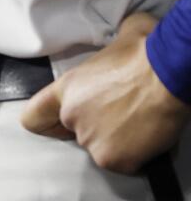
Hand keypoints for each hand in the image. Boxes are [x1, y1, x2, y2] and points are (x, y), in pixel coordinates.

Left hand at [20, 12, 190, 173]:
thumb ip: (111, 47)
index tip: (62, 125)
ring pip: (100, 148)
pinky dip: (134, 156)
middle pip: (76, 132)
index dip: (49, 124)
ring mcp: (90, 140)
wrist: (167, 76)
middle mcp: (71, 116)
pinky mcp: (112, 160)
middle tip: (122, 114)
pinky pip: (122, 164)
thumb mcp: (120, 36)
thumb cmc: (146, 51)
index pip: (34, 117)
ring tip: (137, 123)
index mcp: (67, 89)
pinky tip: (146, 138)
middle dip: (97, 127)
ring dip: (116, 141)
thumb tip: (124, 35)